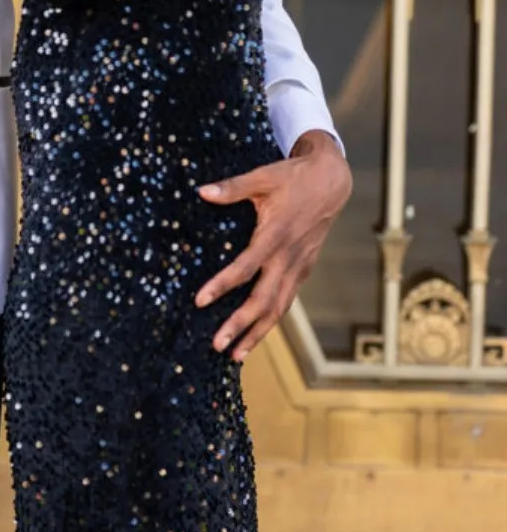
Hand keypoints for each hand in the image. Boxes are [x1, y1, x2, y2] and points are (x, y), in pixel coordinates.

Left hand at [194, 130, 351, 360]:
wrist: (331, 182)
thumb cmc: (293, 177)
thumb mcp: (262, 176)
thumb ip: (233, 188)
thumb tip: (202, 192)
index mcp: (275, 235)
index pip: (245, 268)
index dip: (222, 285)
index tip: (200, 301)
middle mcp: (288, 257)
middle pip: (264, 300)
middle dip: (241, 325)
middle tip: (217, 345)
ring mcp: (299, 266)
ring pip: (279, 308)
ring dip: (258, 333)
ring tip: (236, 354)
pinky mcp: (304, 269)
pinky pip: (287, 300)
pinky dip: (272, 319)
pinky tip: (257, 332)